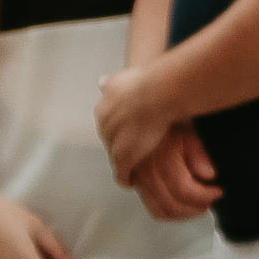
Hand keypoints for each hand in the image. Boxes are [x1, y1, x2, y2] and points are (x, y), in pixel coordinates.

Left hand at [95, 64, 176, 185]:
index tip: (131, 130)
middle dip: (122, 143)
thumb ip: (112, 83)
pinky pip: (121, 174)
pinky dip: (126, 178)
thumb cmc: (149, 82)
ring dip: (125, 161)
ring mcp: (113, 143)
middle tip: (137, 147)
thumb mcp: (124, 76)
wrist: (158, 93)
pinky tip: (133, 182)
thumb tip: (101, 83)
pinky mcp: (123, 158)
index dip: (122, 127)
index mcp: (104, 107)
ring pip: (115, 156)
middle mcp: (104, 124)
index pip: (109, 122)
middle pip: (111, 139)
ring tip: (136, 166)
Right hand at [132, 127, 221, 221]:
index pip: (183, 191)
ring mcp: (138, 177)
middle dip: (196, 208)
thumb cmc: (169, 118)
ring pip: (160, 211)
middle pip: (171, 206)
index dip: (205, 196)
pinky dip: (170, 211)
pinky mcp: (136, 181)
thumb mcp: (189, 128)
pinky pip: (152, 206)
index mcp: (160, 157)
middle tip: (210, 199)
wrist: (144, 110)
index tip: (218, 191)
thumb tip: (209, 174)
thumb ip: (199, 151)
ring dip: (183, 214)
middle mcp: (145, 170)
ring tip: (198, 204)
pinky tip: (183, 204)